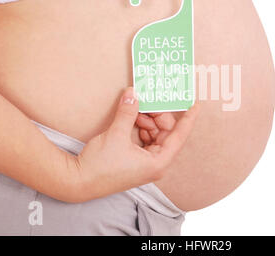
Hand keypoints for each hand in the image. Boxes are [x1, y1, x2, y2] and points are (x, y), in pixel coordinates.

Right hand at [71, 87, 198, 201]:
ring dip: (147, 120)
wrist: (79, 181)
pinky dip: (140, 127)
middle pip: (166, 133)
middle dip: (158, 115)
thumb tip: (133, 93)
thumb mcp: (116, 134)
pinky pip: (145, 139)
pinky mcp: (136, 161)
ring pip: (155, 135)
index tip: (195, 104)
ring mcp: (146, 163)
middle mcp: (156, 164)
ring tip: (136, 109)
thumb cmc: (100, 165)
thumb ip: (128, 112)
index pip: (179, 136)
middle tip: (149, 100)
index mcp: (158, 162)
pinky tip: (133, 118)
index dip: (188, 118)